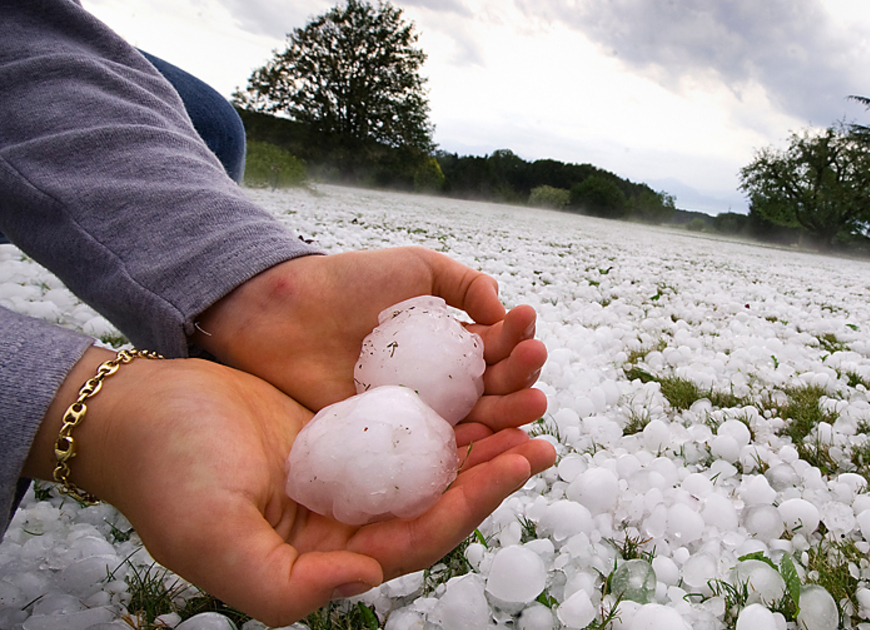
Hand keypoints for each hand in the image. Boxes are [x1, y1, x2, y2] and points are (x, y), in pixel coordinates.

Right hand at [24, 347, 556, 625]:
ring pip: (433, 463)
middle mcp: (349, 521)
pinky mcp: (346, 433)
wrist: (136, 414)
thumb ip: (282, 582)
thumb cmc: (165, 475)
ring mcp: (350, 475)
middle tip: (542, 433)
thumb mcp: (210, 536)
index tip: (518, 460)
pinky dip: (446, 405)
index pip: (421, 536)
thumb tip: (368, 577)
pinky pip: (410, 424)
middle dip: (494, 470)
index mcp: (329, 554)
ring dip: (481, 436)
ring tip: (526, 400)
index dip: (473, 504)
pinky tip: (477, 378)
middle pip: (441, 501)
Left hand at [194, 247, 547, 433]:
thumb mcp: (415, 268)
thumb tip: (502, 308)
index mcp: (449, 343)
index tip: (526, 322)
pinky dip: (470, 448)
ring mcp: (417, 413)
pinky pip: (436, 449)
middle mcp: (440, 382)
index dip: (516, 337)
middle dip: (522, 376)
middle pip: (495, 387)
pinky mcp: (391, 439)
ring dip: (511, 413)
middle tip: (532, 363)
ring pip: (476, 420)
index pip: (496, 348)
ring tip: (534, 401)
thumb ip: (463, 283)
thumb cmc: (346, 284)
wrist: (282, 313)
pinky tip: (493, 439)